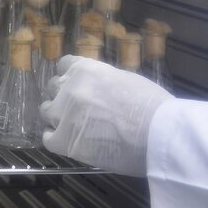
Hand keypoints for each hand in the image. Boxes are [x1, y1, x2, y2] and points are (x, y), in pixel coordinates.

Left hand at [40, 55, 171, 176]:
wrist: (159, 136)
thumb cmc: (153, 107)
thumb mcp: (126, 80)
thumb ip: (103, 81)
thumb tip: (96, 88)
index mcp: (86, 69)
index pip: (64, 66)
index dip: (69, 77)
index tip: (76, 86)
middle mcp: (69, 88)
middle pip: (53, 88)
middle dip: (63, 96)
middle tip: (78, 109)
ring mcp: (63, 114)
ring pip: (47, 112)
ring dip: (57, 117)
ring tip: (74, 127)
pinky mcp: (64, 140)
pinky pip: (48, 138)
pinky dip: (56, 139)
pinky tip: (69, 141)